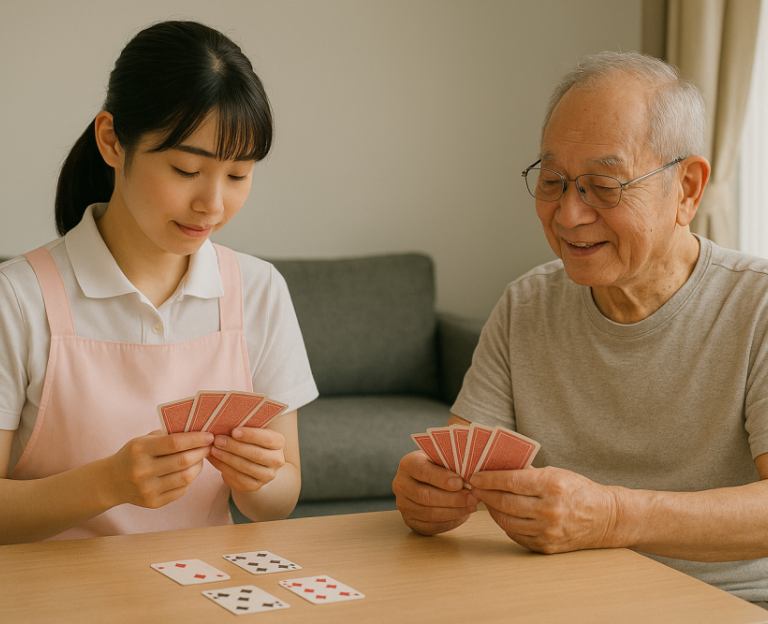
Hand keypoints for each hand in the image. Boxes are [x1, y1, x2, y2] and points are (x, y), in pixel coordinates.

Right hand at [107, 430, 213, 508]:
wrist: (111, 481)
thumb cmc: (134, 455)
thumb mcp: (144, 440)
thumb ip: (168, 435)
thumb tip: (199, 431)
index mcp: (140, 449)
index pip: (174, 443)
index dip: (196, 439)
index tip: (209, 436)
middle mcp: (142, 470)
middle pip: (183, 461)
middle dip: (202, 451)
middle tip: (210, 446)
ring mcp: (147, 489)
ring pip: (186, 477)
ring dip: (199, 466)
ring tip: (201, 458)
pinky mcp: (153, 503)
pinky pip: (181, 490)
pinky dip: (190, 479)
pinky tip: (189, 471)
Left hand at [207, 427, 285, 492]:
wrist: (255, 464)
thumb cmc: (252, 441)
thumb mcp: (253, 432)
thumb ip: (245, 427)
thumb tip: (224, 423)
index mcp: (279, 442)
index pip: (267, 439)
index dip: (250, 435)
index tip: (233, 431)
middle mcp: (277, 460)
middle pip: (256, 454)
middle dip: (234, 447)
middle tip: (218, 440)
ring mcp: (267, 475)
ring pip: (246, 467)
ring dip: (227, 457)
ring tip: (213, 449)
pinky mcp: (255, 486)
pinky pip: (238, 477)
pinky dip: (223, 467)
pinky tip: (214, 459)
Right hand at [393, 451, 478, 535]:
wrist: (425, 477)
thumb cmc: (438, 466)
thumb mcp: (441, 458)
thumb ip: (451, 465)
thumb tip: (470, 477)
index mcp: (408, 464)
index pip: (422, 471)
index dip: (441, 478)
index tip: (460, 483)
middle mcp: (401, 484)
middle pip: (425, 496)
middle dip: (452, 499)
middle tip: (472, 498)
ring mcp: (403, 504)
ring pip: (428, 513)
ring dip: (454, 512)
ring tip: (471, 507)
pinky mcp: (409, 520)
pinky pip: (429, 527)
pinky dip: (449, 523)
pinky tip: (462, 516)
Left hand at [470, 466, 618, 553]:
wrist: (605, 517)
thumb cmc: (578, 490)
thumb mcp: (556, 473)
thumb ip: (527, 473)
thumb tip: (496, 468)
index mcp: (552, 486)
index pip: (511, 481)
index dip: (489, 479)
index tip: (475, 476)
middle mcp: (550, 510)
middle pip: (505, 502)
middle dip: (485, 494)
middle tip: (474, 487)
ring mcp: (548, 531)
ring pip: (506, 522)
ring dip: (492, 510)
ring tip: (486, 500)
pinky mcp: (546, 546)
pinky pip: (516, 535)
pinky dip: (505, 524)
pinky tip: (502, 514)